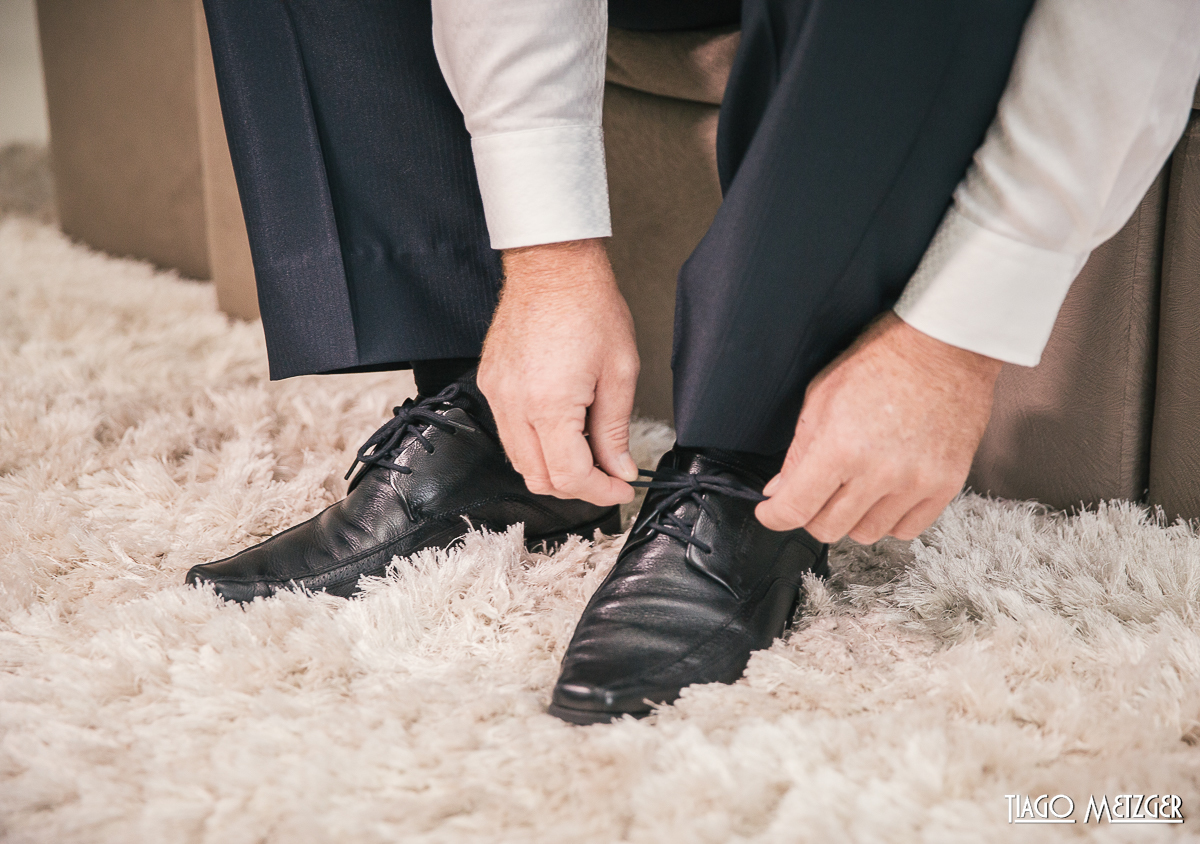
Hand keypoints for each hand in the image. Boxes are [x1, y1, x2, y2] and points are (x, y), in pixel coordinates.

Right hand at [478, 238, 638, 506]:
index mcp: (549, 404)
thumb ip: (615, 430)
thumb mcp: (619, 373)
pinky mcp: (490, 383)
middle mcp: (514, 404)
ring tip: (587, 450)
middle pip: (539, 479)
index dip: (600, 491)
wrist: (552, 266)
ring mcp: (496, 394)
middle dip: (577, 486)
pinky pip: (509, 433)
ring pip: (520, 461)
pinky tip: (562, 427)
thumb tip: (619, 469)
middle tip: (607, 473)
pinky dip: (535, 444)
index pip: (569, 476)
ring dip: (554, 467)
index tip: (621, 486)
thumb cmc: (589, 307)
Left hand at [755, 312, 1001, 542]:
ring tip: (853, 486)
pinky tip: (884, 492)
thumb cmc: (882, 360)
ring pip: (867, 533)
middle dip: (810, 513)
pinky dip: (889, 518)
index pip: (795, 508)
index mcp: (841, 446)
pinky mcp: (946, 485)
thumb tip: (780, 490)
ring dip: (851, 516)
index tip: (770, 512)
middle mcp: (880, 472)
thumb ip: (799, 451)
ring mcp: (916, 483)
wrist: (945, 346)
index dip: (773, 515)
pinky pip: (907, 529)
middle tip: (813, 492)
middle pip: (828, 528)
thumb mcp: (822, 396)